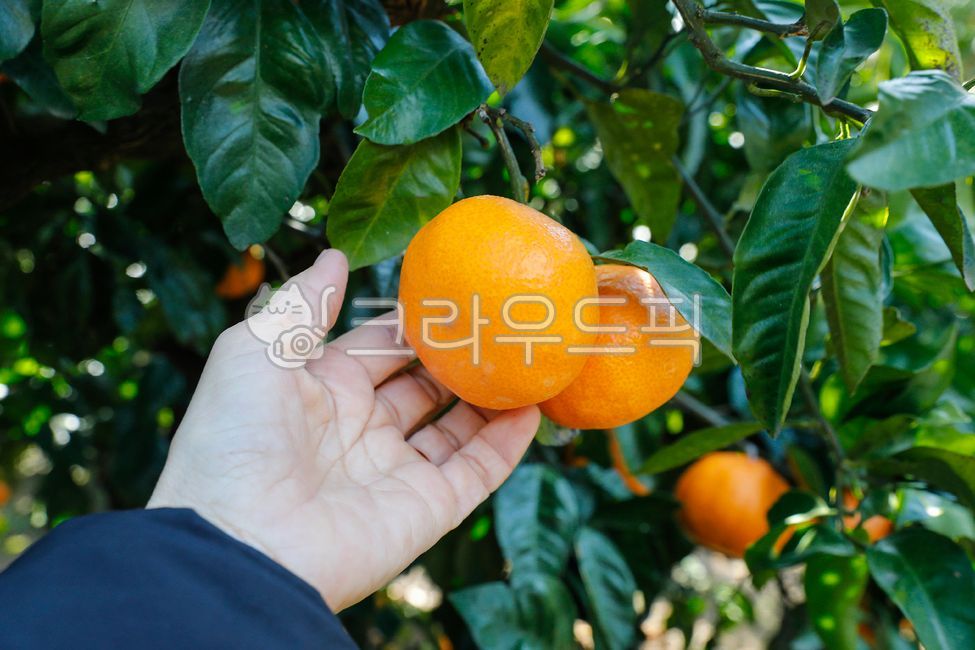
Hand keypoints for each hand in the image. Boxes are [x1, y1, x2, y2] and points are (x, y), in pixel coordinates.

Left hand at [148, 250, 539, 610]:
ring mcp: (396, 471)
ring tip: (529, 359)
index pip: (381, 348)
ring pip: (458, 428)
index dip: (415, 324)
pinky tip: (533, 409)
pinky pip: (478, 471)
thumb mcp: (255, 351)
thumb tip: (335, 257)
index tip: (455, 293)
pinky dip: (508, 444)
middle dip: (459, 357)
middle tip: (502, 321)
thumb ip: (302, 304)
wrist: (238, 543)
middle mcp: (362, 431)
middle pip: (425, 385)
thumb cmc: (234, 439)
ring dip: (492, 398)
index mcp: (322, 391)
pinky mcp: (426, 509)